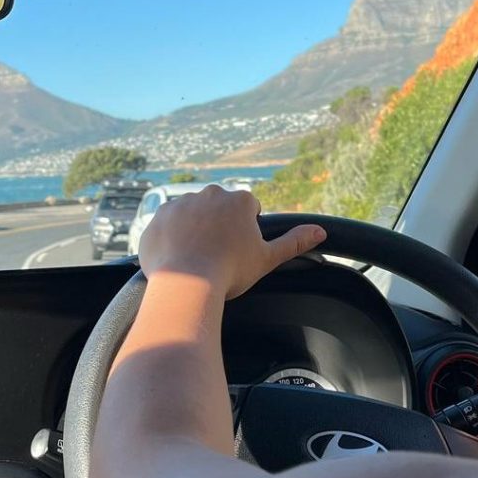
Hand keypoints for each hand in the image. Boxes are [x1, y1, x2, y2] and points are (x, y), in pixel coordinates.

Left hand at [138, 186, 326, 298]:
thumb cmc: (229, 271)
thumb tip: (320, 231)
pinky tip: (176, 258)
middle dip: (219, 225)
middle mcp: (209, 194)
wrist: (186, 283)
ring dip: (194, 229)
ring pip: (192, 214)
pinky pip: (167, 225)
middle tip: (217, 255)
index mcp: (238, 201)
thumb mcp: (267, 258)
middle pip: (218, 207)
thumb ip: (294, 242)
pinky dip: (171, 237)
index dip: (246, 229)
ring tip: (195, 258)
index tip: (239, 249)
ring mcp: (180, 204)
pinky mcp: (158, 217)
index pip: (248, 209)